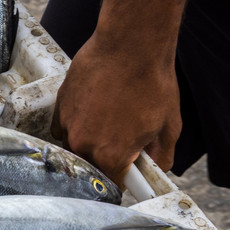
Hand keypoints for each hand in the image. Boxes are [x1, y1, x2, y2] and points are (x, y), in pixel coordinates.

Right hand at [52, 32, 182, 181]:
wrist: (131, 44)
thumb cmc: (152, 82)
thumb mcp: (168, 126)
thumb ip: (162, 157)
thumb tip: (156, 170)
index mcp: (111, 156)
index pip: (112, 185)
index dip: (123, 180)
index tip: (128, 172)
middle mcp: (84, 145)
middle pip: (91, 168)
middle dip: (105, 160)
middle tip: (121, 141)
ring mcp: (69, 125)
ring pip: (75, 147)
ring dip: (89, 141)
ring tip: (108, 119)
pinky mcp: (60, 106)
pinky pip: (64, 127)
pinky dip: (77, 124)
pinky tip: (93, 109)